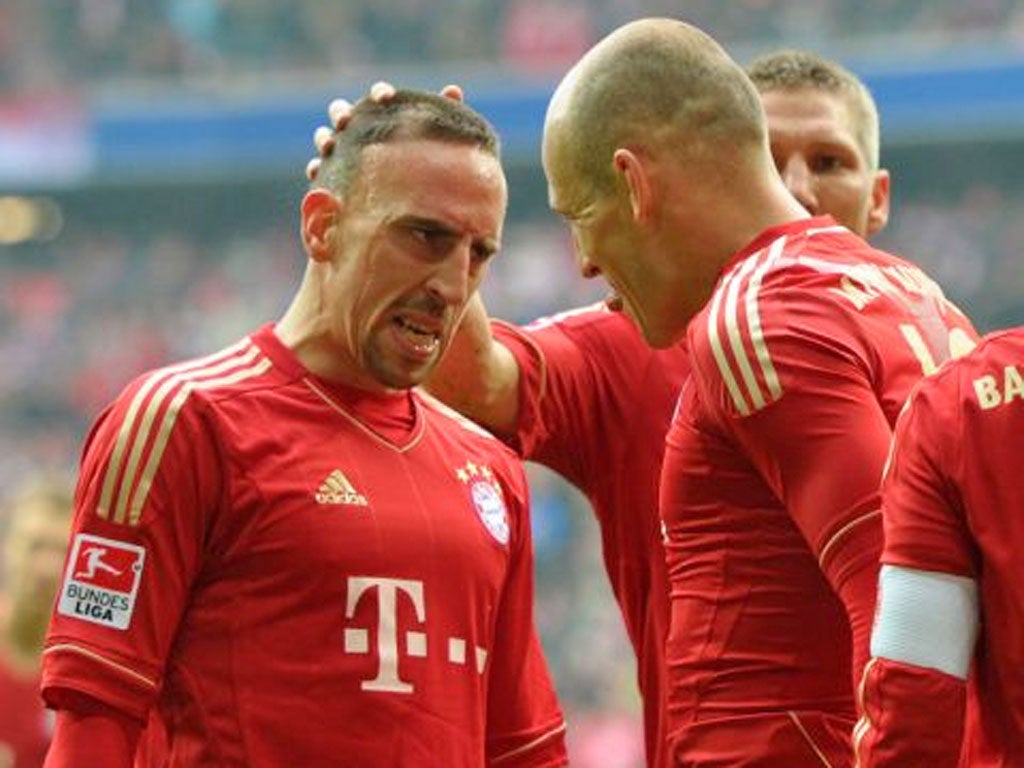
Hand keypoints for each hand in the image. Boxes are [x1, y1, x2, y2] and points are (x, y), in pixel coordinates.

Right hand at [305, 82, 465, 180]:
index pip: (378, 97)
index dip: (379, 93)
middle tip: (347, 120)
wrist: (417, 204)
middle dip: (341, 113)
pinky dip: (316, 168)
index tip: (386, 97)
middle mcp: (360, 130)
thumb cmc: (427, 165)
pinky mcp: (334, 177)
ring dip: (324, 138)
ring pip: (325, 138)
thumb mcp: (437, 142)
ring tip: (329, 145)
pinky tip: (318, 171)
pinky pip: (318, 170)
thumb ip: (442, 113)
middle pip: (341, 112)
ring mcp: (344, 153)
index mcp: (385, 116)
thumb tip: (453, 90)